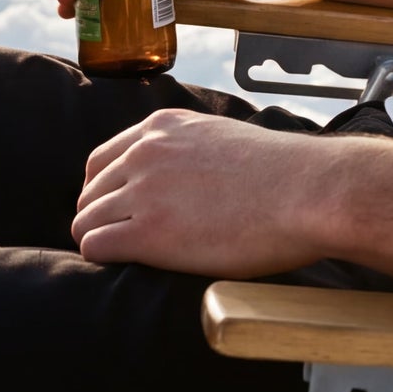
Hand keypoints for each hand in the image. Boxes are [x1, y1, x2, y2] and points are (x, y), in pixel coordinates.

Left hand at [72, 109, 338, 273]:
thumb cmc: (281, 172)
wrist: (307, 190)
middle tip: (125, 240)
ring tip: (132, 258)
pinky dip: (104, 259)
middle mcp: (146, 152)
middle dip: (100, 218)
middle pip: (89, 193)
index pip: (100, 161)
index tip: (122, 212)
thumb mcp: (223, 137)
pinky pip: (96, 247)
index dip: (106, 192)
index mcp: (163, 126)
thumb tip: (180, 176)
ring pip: (85, 222)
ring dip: (102, 241)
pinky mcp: (148, 232)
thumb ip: (188, 149)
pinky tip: (131, 265)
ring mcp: (144, 191)